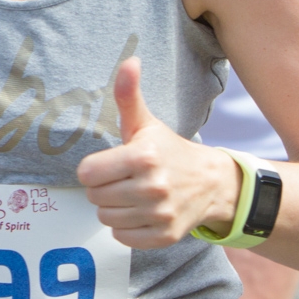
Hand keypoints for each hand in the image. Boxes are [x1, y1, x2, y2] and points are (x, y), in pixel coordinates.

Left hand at [76, 58, 241, 248]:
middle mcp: (153, 186)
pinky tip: (141, 212)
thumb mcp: (145, 122)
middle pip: (95, 197)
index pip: (88, 173)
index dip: (94, 168)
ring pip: (106, 219)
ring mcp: (160, 213)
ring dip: (114, 208)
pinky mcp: (165, 235)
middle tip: (123, 179)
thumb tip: (129, 61)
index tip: (110, 163)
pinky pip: (122, 237)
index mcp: (143, 156)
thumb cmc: (167, 149)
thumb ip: (128, 94)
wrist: (210, 182)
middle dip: (104, 188)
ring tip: (132, 194)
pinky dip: (127, 228)